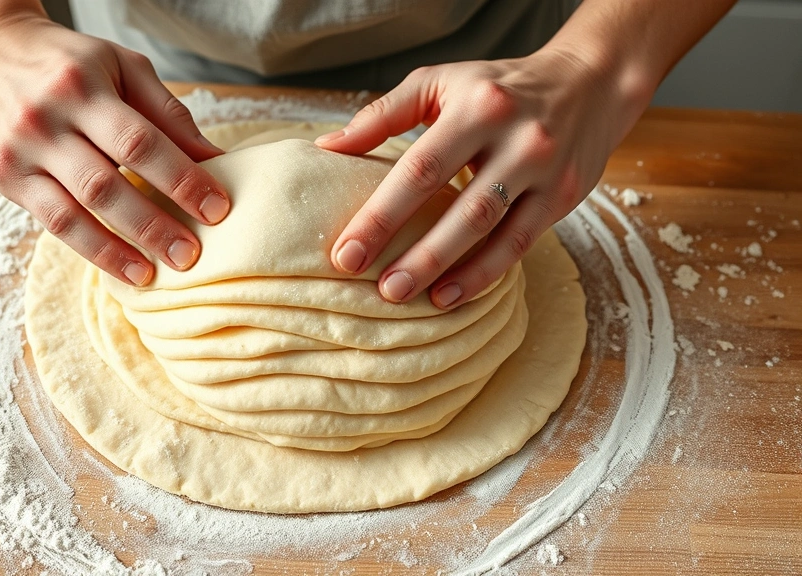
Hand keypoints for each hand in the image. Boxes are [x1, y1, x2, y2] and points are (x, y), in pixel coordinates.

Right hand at [0, 12, 229, 285]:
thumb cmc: (67, 61)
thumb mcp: (122, 67)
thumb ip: (168, 113)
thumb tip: (215, 159)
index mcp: (82, 86)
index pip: (139, 142)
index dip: (180, 179)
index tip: (217, 208)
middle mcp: (46, 120)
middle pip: (106, 184)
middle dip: (153, 225)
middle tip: (191, 254)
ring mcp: (20, 152)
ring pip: (75, 211)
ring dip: (119, 249)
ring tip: (155, 274)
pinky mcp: (4, 177)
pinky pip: (52, 223)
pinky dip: (91, 249)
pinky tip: (122, 268)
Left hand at [317, 47, 648, 308]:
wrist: (588, 82)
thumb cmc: (496, 87)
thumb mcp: (440, 83)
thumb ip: (383, 116)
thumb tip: (327, 148)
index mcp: (477, 107)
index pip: (420, 169)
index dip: (382, 215)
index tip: (347, 253)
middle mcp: (517, 138)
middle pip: (461, 207)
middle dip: (418, 255)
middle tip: (379, 290)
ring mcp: (545, 170)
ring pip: (494, 231)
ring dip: (450, 271)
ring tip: (410, 298)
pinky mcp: (563, 196)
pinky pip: (520, 243)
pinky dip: (485, 274)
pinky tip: (452, 295)